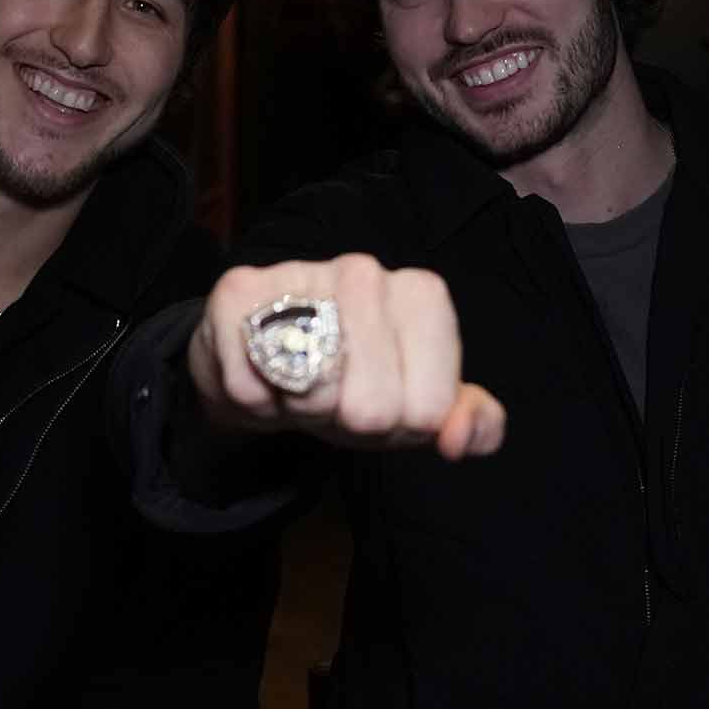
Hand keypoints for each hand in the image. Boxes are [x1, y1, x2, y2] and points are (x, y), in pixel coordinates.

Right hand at [188, 254, 503, 459]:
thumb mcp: (421, 404)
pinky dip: (255, 403)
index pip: (428, 408)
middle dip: (349, 421)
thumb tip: (459, 437)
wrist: (266, 360)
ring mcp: (297, 273)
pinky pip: (251, 388)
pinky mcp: (237, 292)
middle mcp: (363, 271)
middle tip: (336, 398)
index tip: (386, 401)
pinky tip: (263, 377)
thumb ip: (472, 422)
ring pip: (314, 393)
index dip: (401, 425)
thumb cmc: (355, 380)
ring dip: (302, 410)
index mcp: (422, 296)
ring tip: (301, 385)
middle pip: (372, 407)